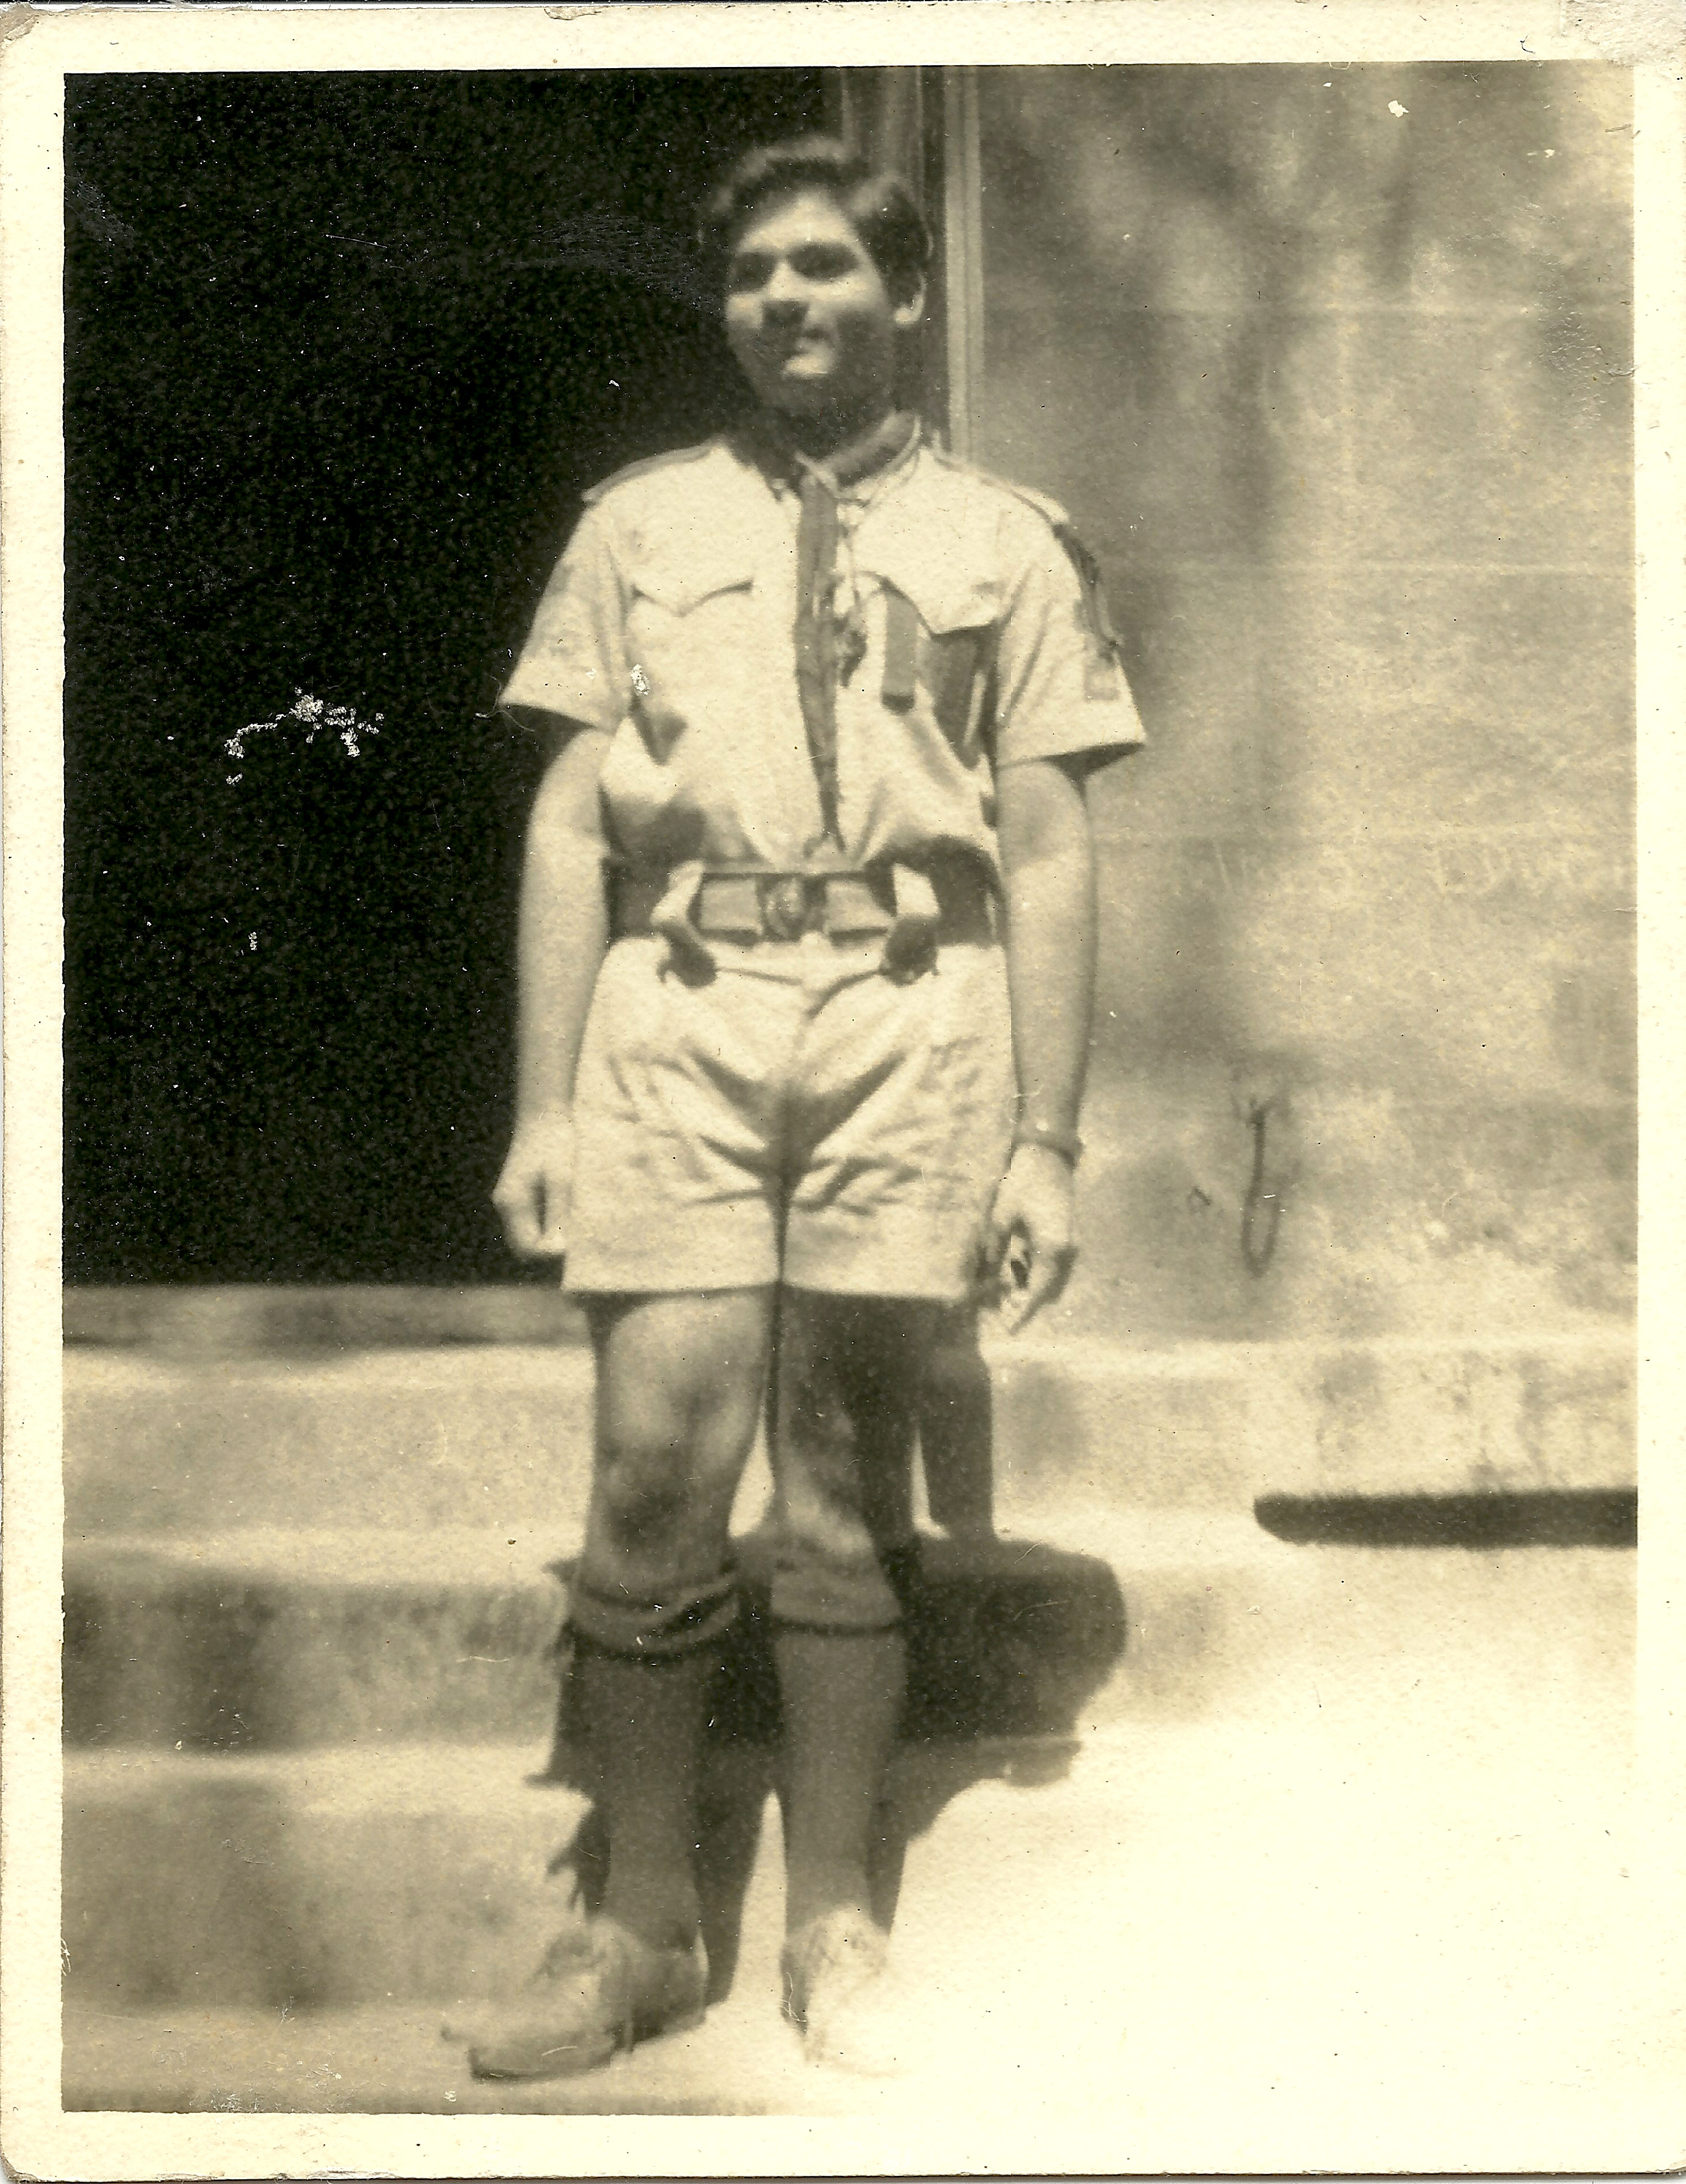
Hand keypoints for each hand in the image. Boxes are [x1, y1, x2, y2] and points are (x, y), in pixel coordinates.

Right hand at [492, 1110, 575, 1258]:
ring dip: (548, 1237)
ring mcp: (510, 1201)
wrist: (544, 1115)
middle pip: (524, 1247)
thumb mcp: (561, 1181)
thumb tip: (558, 1252)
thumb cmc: (555, 1144)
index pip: (528, 1248)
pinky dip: (547, 1224)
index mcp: (513, 1204)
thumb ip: (557, 1216)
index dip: (551, 1254)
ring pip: (527, 1235)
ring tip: (572, 1221)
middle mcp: (506, 1205)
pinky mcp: (519, 1195)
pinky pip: (531, 1222)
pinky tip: (566, 1211)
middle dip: (548, 1249)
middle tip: (576, 1235)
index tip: (576, 1244)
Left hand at [985, 1143, 1077, 1334]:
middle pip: (1047, 1291)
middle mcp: (1066, 1251)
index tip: (1009, 1330)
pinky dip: (1036, 1270)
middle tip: (1000, 1305)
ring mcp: (1070, 1243)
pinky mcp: (1067, 1236)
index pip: (1037, 1293)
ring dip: (1030, 1285)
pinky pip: (1054, 1265)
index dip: (1022, 1313)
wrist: (1048, 1156)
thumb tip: (984, 1277)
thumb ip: (994, 1250)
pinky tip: (1017, 1257)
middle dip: (1025, 1301)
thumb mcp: (1001, 1217)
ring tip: (1006, 1276)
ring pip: (1052, 1279)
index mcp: (1052, 1249)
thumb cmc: (1023, 1183)